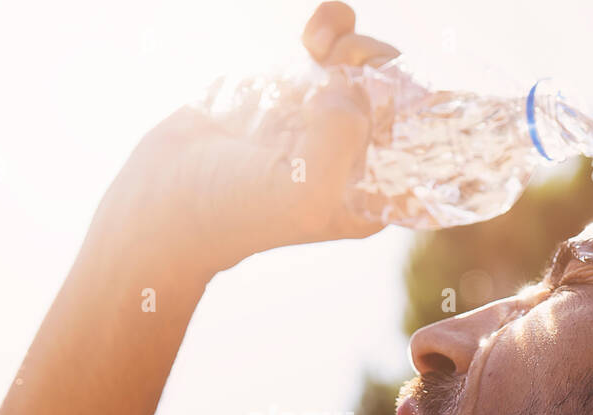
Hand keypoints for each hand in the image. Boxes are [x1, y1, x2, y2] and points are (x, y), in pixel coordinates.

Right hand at [106, 2, 401, 274]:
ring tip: (321, 51)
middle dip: (382, 70)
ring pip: (371, 62)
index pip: (428, 148)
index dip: (425, 114)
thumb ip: (340, 141)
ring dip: (356, 44)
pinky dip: (331, 26)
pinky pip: (335, 41)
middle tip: (342, 69)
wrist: (164, 195)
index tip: (390, 99)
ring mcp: (325, 117)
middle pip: (402, 94)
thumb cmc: (234, 210)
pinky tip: (313, 36)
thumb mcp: (302, 192)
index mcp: (372, 194)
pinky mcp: (294, 85)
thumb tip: (347, 83)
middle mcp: (355, 156)